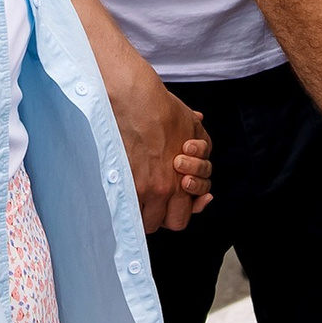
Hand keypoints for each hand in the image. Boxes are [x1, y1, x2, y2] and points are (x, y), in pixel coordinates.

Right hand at [101, 54, 212, 231]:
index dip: (174, 215)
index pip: (180, 219)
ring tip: (134, 193)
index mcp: (182, 182)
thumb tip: (198, 147)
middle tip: (152, 203)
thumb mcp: (193, 127)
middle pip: (160, 224)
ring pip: (139, 218)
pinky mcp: (119, 179)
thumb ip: (202, 144)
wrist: (136, 98)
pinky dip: (121, 202)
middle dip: (158, 217)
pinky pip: (120, 205)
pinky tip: (120, 188)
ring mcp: (139, 187)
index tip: (167, 206)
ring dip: (138, 210)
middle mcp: (162, 189)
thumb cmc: (164, 109)